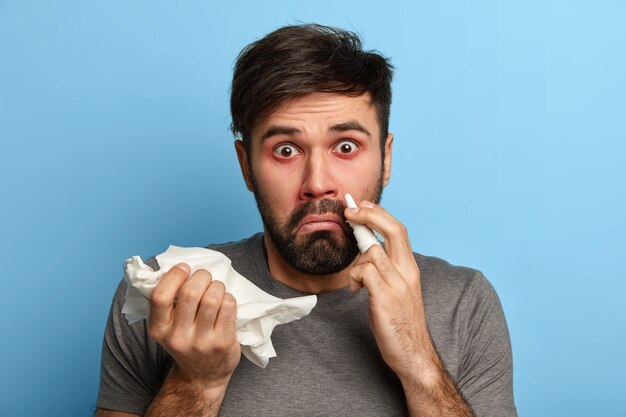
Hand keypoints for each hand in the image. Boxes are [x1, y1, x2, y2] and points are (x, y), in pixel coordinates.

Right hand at [147, 263, 240, 389]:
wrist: (201, 376)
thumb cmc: (186, 341)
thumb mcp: (167, 327)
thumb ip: (169, 302)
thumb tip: (178, 266)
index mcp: (159, 329)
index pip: (160, 296)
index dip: (174, 276)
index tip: (184, 268)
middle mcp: (178, 337)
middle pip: (190, 292)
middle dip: (201, 276)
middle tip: (205, 278)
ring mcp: (202, 342)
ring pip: (212, 297)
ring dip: (217, 286)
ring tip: (216, 290)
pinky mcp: (223, 343)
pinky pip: (229, 306)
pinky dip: (228, 298)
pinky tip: (225, 303)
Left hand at [344, 201, 437, 380]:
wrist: (413, 354)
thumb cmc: (400, 321)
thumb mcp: (397, 289)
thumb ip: (386, 269)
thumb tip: (366, 251)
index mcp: (410, 268)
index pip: (398, 230)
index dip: (379, 214)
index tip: (362, 205)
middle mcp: (407, 272)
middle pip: (393, 229)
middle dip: (369, 215)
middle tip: (349, 211)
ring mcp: (398, 285)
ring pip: (373, 251)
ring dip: (356, 261)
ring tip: (355, 281)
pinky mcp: (386, 299)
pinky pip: (365, 272)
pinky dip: (354, 276)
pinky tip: (355, 290)